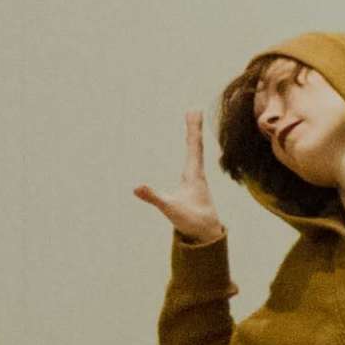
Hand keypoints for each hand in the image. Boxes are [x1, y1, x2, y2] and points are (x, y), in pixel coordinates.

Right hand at [134, 109, 225, 244]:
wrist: (208, 235)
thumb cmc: (192, 221)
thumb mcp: (170, 209)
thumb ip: (153, 198)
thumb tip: (137, 188)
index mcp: (194, 175)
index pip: (193, 147)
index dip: (193, 129)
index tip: (194, 111)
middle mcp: (197, 174)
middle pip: (196, 145)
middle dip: (194, 127)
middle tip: (194, 110)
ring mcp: (197, 179)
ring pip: (196, 153)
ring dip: (194, 136)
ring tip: (193, 123)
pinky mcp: (195, 185)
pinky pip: (194, 162)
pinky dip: (192, 150)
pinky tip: (191, 152)